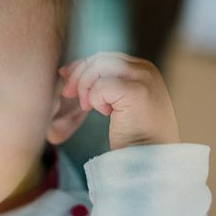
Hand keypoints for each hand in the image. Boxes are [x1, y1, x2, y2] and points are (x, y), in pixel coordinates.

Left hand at [59, 52, 179, 150]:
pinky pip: (102, 86)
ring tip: (88, 107)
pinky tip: (105, 113)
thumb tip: (68, 72)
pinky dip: (95, 99)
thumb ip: (103, 83)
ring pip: (99, 67)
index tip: (65, 78)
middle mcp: (146, 69)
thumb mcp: (118, 102)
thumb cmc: (134, 136)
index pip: (105, 57)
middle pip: (100, 58)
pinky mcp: (137, 91)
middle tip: (67, 93)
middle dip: (79, 74)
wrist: (149, 159)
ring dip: (86, 87)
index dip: (82, 66)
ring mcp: (144, 78)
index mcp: (143, 69)